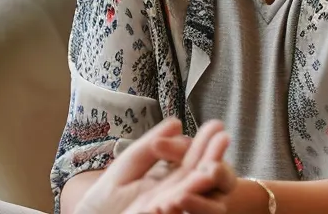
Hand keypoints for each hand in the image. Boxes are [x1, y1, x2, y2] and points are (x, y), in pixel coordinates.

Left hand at [78, 119, 235, 213]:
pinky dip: (177, 210)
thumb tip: (176, 122)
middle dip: (214, 163)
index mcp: (170, 181)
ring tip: (205, 173)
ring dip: (200, 191)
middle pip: (202, 182)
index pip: (194, 162)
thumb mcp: (126, 168)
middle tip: (223, 142)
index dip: (206, 146)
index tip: (216, 127)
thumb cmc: (104, 200)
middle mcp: (175, 198)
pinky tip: (171, 202)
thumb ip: (149, 148)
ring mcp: (170, 211)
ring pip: (200, 205)